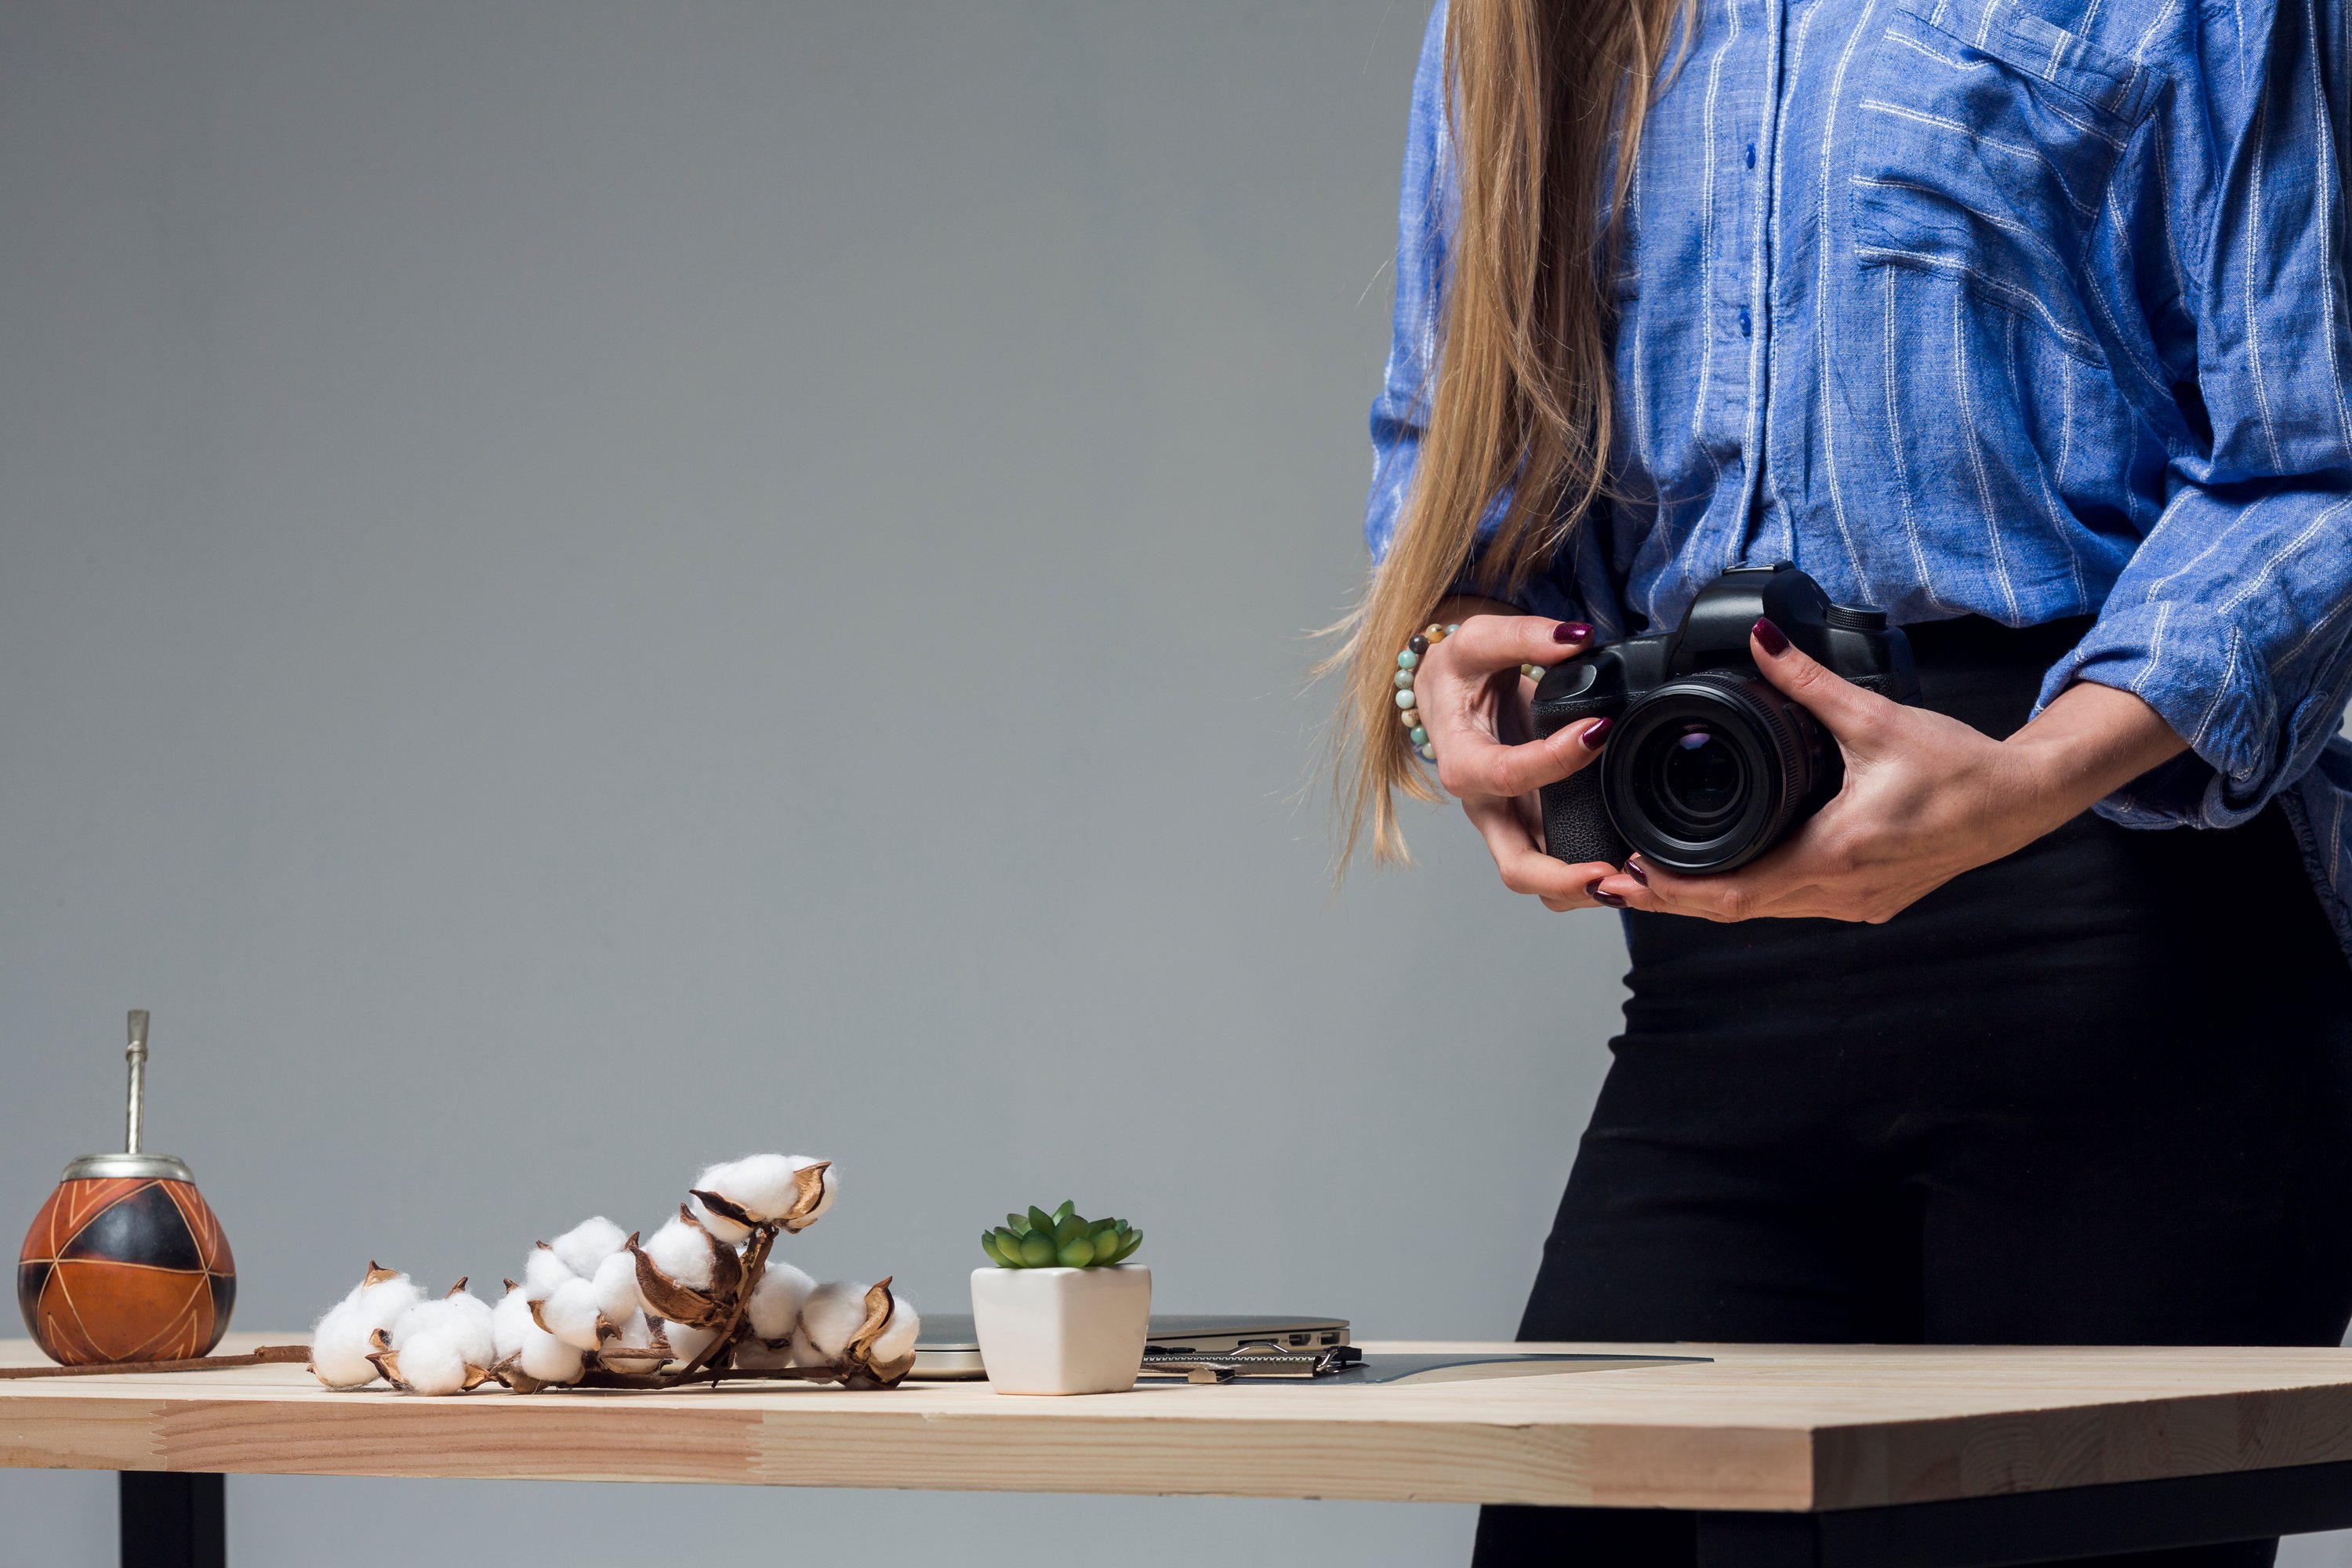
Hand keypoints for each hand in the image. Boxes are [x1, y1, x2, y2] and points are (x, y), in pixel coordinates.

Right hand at [1419, 605, 1618, 910]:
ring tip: (1631, 880)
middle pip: (1516, 866)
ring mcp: (1510, 822)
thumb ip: (1525, 636)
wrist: (1446, 691)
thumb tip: (1575, 639)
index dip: (1555, 760)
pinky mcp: (1532, 823)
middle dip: (1564, 879)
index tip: (1599, 730)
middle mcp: (1485, 806)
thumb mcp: (1478, 640)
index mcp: (1464, 763)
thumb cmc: (1459, 672)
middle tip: (1612, 874)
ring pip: (1539, 881)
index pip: (1509, 775)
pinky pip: (1558, 861)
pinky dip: (1589, 874)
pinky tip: (1630, 866)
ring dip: (1581, 890)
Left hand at [1586, 619, 2187, 922]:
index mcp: (1837, 853)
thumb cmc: (1958, 765)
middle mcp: (1841, 891)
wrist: (2020, 801)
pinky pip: (1792, 905)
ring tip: (1648, 880)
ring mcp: (1855, 903)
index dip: (1673, 890)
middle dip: (1671, 898)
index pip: (1735, 891)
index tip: (1625, 876)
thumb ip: (1808, 682)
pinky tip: (1719, 876)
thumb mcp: (1874, 718)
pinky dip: (1750, 893)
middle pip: (1736, 910)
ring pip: (1763, 912)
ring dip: (1708, 899)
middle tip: (1611, 881)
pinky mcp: (1867, 901)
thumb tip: (1761, 641)